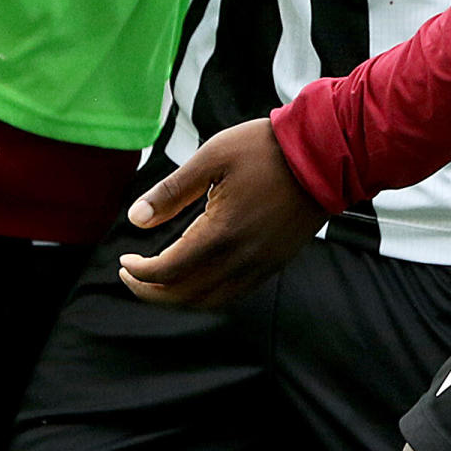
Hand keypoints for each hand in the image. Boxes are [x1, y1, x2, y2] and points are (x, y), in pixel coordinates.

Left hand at [118, 118, 328, 307]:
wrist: (325, 154)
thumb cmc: (266, 149)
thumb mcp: (212, 157)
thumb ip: (171, 192)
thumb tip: (135, 220)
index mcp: (221, 233)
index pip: (167, 271)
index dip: (139, 272)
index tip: (124, 260)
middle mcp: (241, 258)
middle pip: (184, 295)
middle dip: (151, 292)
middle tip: (132, 276)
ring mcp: (261, 264)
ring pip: (210, 301)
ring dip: (178, 298)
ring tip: (160, 281)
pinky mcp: (275, 262)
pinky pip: (234, 294)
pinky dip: (207, 295)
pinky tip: (198, 276)